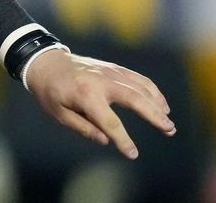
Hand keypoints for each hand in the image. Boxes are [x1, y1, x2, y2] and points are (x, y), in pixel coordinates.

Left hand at [24, 48, 175, 158]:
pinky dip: (152, 90)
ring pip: (140, 87)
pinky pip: (137, 78)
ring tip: (168, 122)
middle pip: (135, 99)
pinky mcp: (113, 67)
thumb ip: (82, 128)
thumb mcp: (58, 113)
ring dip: (157, 104)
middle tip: (169, 130)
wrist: (46, 62)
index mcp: (86, 96)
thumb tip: (106, 141)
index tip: (133, 154)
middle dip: (154, 116)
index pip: (110, 122)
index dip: (123, 140)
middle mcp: (102, 82)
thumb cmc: (50, 91)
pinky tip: (160, 103)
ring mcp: (109, 72)